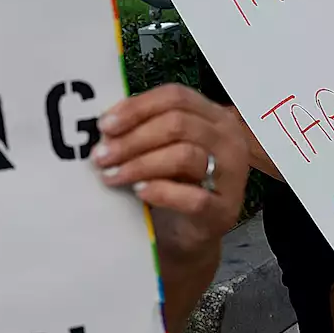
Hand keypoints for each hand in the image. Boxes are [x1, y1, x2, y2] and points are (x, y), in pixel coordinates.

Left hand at [95, 85, 249, 265]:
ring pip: (184, 156)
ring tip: (111, 175)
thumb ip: (141, 130)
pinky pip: (193, 198)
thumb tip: (106, 125)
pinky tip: (139, 192)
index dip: (137, 107)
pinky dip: (162, 192)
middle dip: (132, 139)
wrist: (187, 236)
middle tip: (101, 156)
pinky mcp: (224, 210)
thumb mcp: (160, 149)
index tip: (104, 125)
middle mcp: (228, 140)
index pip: (176, 96)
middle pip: (178, 124)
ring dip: (140, 164)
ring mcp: (232, 176)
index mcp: (213, 117)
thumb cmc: (172, 184)